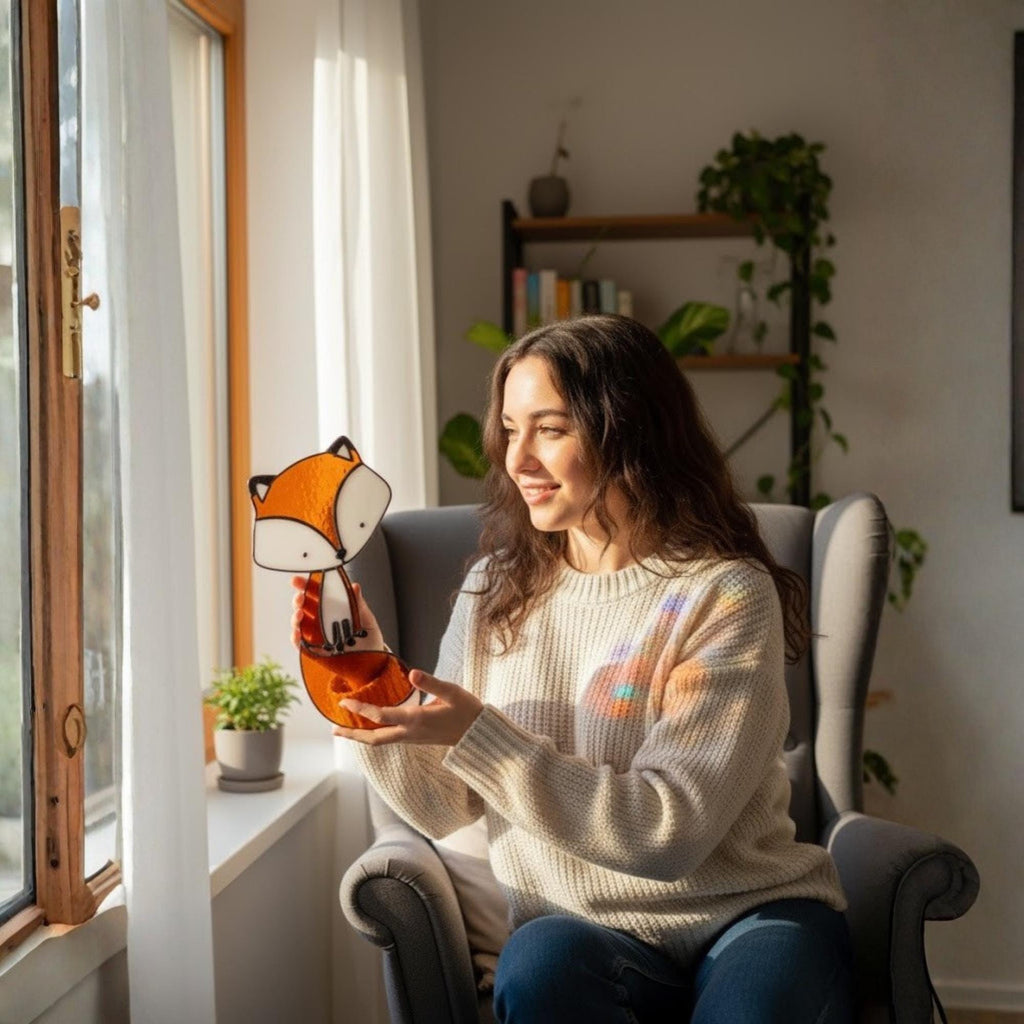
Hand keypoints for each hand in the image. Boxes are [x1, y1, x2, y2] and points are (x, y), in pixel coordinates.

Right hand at [290, 575, 384, 651]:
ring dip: (295, 617)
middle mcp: (321, 619)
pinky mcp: (313, 650)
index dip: (306, 584)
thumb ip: (358, 604)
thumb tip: (355, 586)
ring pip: (298, 622)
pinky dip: (295, 637)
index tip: (297, 580)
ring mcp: (315, 634)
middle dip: (299, 599)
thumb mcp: (367, 620)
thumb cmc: (369, 639)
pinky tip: (297, 632)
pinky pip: (299, 643)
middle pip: (304, 605)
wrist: (371, 664)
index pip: (316, 592)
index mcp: (333, 607)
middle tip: (300, 597)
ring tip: (299, 614)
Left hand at [332, 669, 482, 746]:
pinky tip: (369, 727)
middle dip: (352, 734)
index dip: (360, 709)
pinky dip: (374, 734)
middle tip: (334, 729)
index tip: (344, 702)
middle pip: (374, 739)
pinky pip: (388, 739)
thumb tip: (412, 673)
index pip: (380, 716)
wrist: (478, 734)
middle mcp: (410, 733)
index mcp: (415, 720)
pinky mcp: (415, 739)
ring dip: (361, 736)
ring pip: (380, 741)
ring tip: (344, 730)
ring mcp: (412, 739)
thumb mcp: (452, 692)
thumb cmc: (467, 710)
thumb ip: (431, 682)